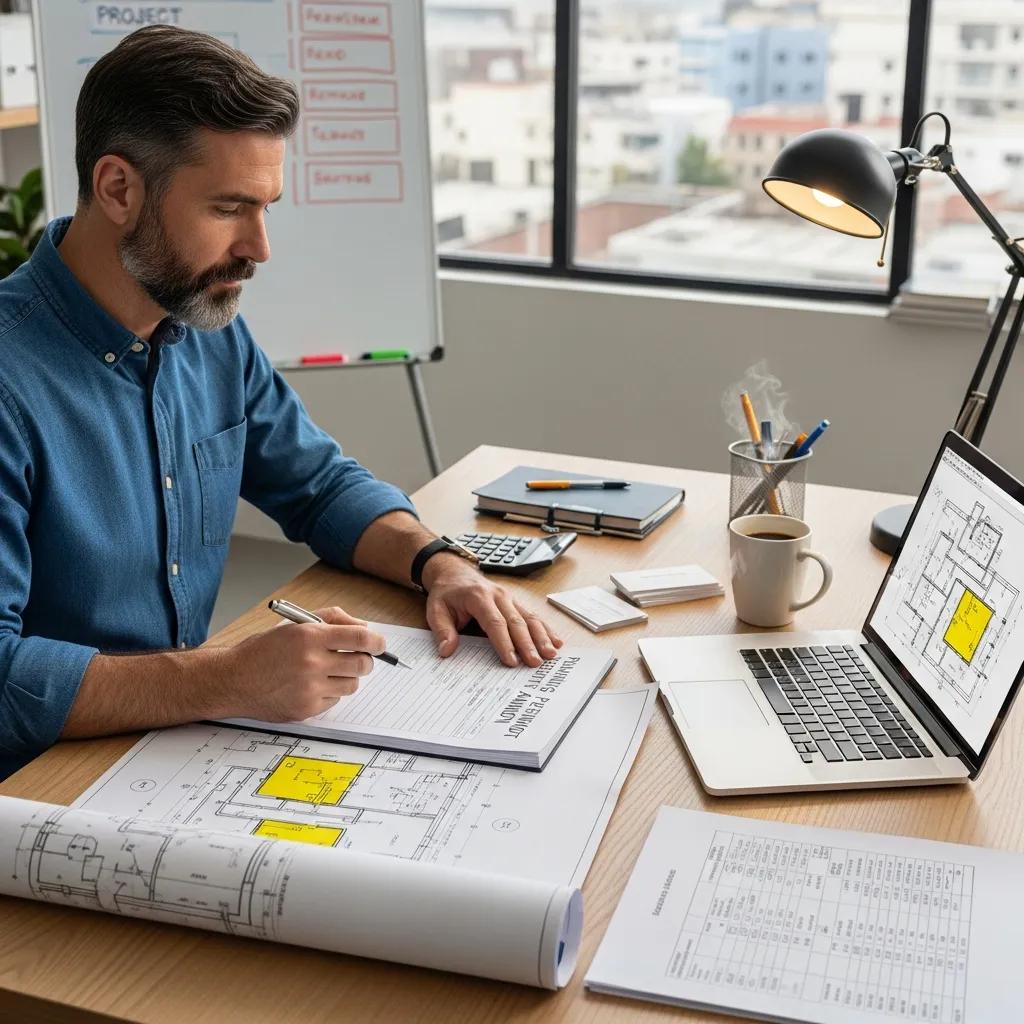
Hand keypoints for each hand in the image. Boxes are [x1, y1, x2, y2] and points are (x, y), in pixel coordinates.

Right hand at [219, 606, 385, 719]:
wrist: (233, 679)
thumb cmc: (263, 650)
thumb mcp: (295, 624)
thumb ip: (332, 619)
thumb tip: (364, 628)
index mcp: (310, 636)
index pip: (361, 639)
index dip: (377, 642)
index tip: (379, 644)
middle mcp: (312, 662)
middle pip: (362, 665)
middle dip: (365, 661)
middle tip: (357, 658)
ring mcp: (309, 688)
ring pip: (352, 685)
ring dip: (347, 677)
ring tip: (327, 671)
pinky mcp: (306, 709)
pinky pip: (334, 700)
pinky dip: (329, 693)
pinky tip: (310, 686)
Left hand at [422, 555, 562, 667]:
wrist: (454, 572)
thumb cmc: (447, 593)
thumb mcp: (436, 610)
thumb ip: (442, 630)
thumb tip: (447, 651)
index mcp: (479, 597)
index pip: (494, 622)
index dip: (504, 642)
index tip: (511, 660)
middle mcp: (498, 596)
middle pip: (516, 621)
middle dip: (527, 643)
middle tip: (535, 663)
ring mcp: (510, 598)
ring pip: (529, 618)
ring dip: (541, 637)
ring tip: (550, 654)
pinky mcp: (516, 603)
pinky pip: (533, 616)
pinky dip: (545, 629)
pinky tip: (556, 641)